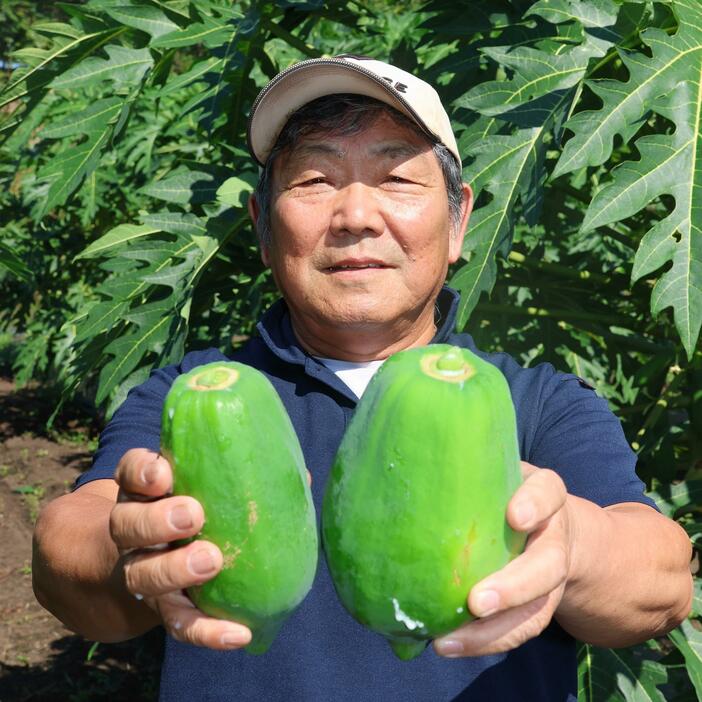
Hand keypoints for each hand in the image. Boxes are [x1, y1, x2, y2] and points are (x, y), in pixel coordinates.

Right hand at [109, 448, 252, 649]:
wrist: (157, 567)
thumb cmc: (197, 510)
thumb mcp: (207, 488)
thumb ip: (244, 478)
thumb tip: (302, 476)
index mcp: (145, 491)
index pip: (131, 473)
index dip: (143, 472)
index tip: (164, 473)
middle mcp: (132, 528)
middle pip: (127, 523)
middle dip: (157, 520)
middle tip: (193, 516)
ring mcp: (140, 570)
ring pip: (140, 574)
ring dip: (173, 570)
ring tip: (211, 561)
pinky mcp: (162, 610)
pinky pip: (178, 624)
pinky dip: (206, 631)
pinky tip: (238, 634)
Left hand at [434, 461, 571, 656]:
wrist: (553, 526)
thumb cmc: (507, 489)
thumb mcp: (498, 470)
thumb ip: (468, 467)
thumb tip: (406, 467)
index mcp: (545, 495)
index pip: (547, 492)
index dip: (534, 504)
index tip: (515, 517)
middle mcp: (554, 537)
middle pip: (547, 565)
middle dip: (514, 587)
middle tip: (478, 602)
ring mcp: (549, 577)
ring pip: (534, 610)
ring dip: (492, 631)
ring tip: (449, 640)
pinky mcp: (538, 606)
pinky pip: (516, 630)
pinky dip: (482, 642)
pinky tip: (446, 644)